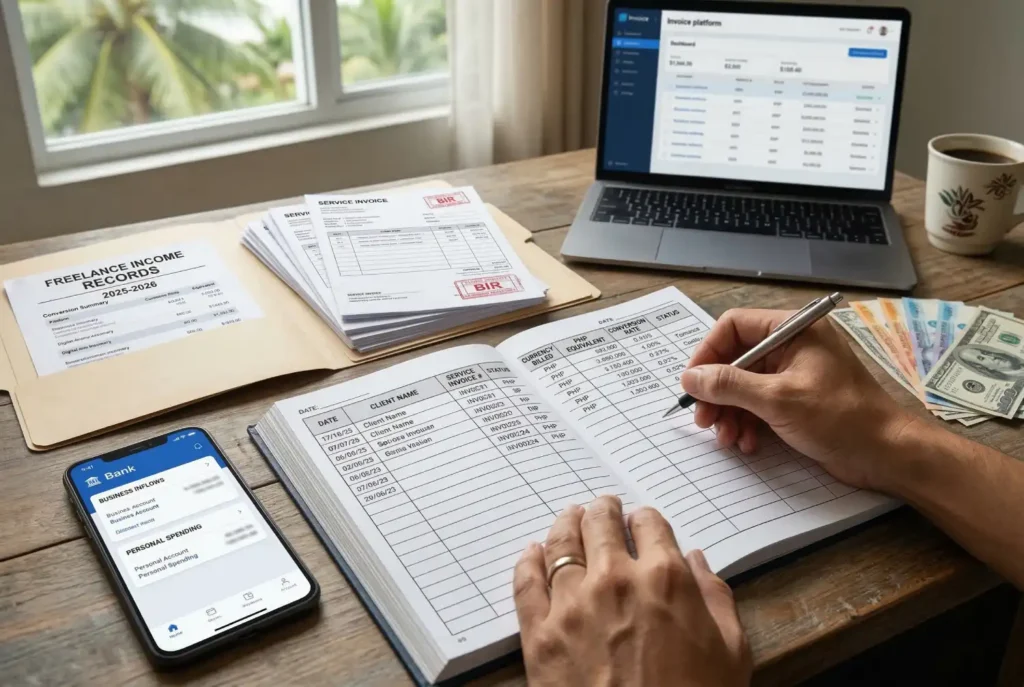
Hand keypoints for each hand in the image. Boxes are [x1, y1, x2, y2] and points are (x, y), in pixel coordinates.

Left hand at [513, 496, 750, 686]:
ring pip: (561, 543)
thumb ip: (715, 597)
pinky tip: (532, 553)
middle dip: (603, 511)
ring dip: (566, 524)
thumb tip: (696, 560)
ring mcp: (572, 604)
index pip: (650, 523)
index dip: (645, 520)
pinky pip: (527, 582)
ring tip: (569, 517)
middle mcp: (615, 579)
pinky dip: (528, 561)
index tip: (641, 524)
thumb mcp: (731, 652)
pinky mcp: (540, 633)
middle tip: (602, 508)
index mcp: (665, 579)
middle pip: (600, 523)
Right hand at [681, 308, 915, 489]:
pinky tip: (748, 443)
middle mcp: (793, 346)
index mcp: (794, 330)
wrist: (887, 454)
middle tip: (704, 419)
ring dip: (730, 413)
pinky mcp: (797, 401)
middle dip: (717, 392)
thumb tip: (690, 378)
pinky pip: (759, 405)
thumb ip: (729, 385)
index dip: (708, 354)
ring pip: (744, 386)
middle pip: (736, 359)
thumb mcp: (778, 399)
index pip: (734, 327)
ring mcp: (795, 374)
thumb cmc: (841, 418)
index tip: (692, 383)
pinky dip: (748, 423)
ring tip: (727, 438)